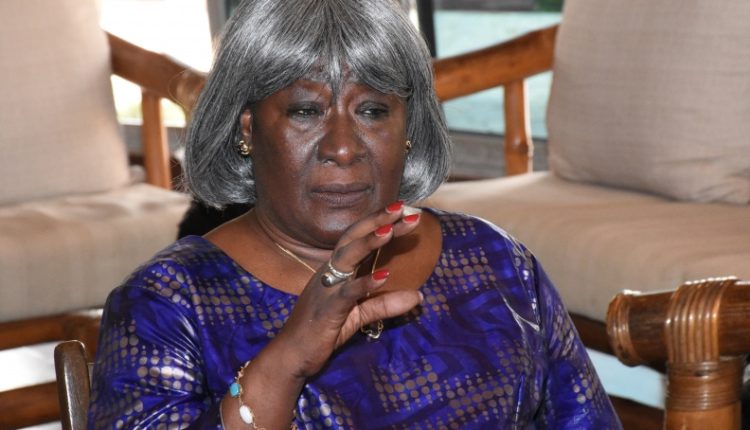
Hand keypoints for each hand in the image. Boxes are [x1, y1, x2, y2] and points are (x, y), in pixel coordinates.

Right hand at [274, 202, 423, 377]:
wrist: (292, 355)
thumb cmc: (322, 332)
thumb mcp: (359, 315)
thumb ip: (385, 304)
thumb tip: (418, 296)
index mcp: (335, 270)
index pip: (358, 238)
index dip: (378, 221)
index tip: (403, 209)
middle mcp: (329, 272)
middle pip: (353, 238)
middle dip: (378, 221)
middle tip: (404, 208)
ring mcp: (326, 289)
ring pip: (347, 257)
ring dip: (369, 241)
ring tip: (390, 229)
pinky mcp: (327, 310)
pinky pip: (347, 293)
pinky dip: (365, 284)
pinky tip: (384, 276)